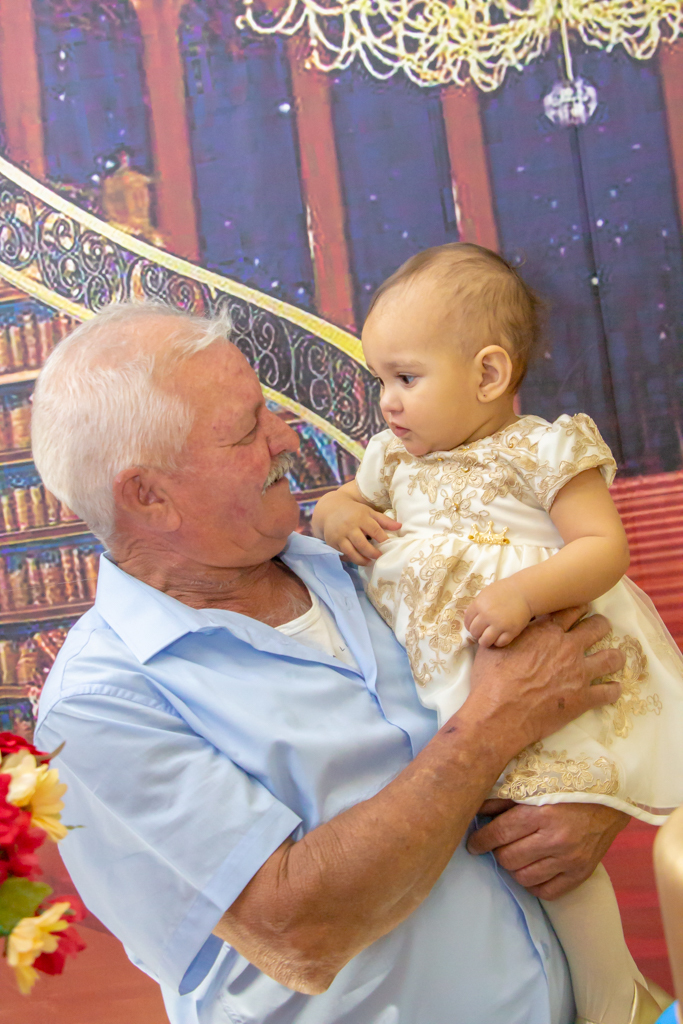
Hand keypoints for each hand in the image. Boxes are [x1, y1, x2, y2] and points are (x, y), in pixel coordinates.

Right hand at [312, 491, 401, 565]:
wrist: (331, 509)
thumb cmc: (354, 511)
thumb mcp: (369, 512)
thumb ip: (384, 520)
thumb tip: (400, 526)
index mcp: (361, 517)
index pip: (375, 530)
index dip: (383, 539)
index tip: (388, 545)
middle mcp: (350, 526)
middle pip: (362, 544)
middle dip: (373, 553)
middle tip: (379, 556)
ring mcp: (340, 535)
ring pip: (352, 552)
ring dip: (362, 560)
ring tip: (370, 562)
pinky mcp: (333, 542)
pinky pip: (344, 553)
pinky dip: (352, 558)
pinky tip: (359, 560)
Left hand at [465, 579, 532, 646]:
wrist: (524, 592)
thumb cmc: (504, 591)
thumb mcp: (486, 593)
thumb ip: (475, 604)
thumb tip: (464, 614)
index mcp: (479, 605)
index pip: (467, 621)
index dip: (469, 625)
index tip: (474, 626)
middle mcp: (487, 615)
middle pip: (474, 632)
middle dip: (477, 633)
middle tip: (482, 631)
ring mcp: (499, 624)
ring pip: (485, 641)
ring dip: (485, 641)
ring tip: (489, 637)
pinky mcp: (511, 631)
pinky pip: (500, 643)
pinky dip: (498, 642)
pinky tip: (499, 637)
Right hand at [467, 606, 624, 751]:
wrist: (499, 714)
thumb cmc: (491, 679)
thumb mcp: (494, 646)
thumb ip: (508, 634)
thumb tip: (503, 627)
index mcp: (547, 632)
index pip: (572, 610)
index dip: (579, 608)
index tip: (582, 609)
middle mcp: (568, 648)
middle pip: (597, 627)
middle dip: (601, 625)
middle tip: (600, 628)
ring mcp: (579, 673)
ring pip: (611, 658)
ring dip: (615, 656)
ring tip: (616, 657)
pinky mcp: (583, 698)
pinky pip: (609, 692)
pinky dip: (613, 690)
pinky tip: (614, 689)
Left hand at [467, 799, 628, 898]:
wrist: (612, 799)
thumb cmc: (568, 788)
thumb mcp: (535, 785)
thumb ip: (504, 799)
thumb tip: (476, 811)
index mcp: (541, 812)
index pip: (499, 833)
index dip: (480, 840)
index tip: (473, 843)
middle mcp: (556, 839)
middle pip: (508, 858)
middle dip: (496, 852)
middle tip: (497, 846)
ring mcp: (570, 860)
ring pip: (524, 877)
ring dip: (513, 868)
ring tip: (514, 856)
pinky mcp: (581, 874)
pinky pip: (546, 892)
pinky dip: (533, 884)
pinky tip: (532, 870)